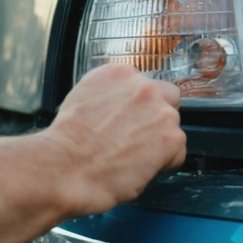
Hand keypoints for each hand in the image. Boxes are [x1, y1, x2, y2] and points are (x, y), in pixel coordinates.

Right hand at [43, 64, 186, 217]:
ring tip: (132, 158)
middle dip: (156, 117)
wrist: (64, 166)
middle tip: (137, 139)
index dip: (138, 107)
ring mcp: (159, 110)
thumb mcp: (82, 99)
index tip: (129, 120)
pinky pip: (178, 152)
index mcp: (119, 73)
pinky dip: (164, 164)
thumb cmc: (66, 143)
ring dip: (159, 142)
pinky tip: (140, 169)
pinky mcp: (170, 138)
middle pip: (167, 98)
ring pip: (173, 126)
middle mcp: (143, 85)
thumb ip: (108, 96)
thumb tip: (119, 109)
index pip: (143, 84)